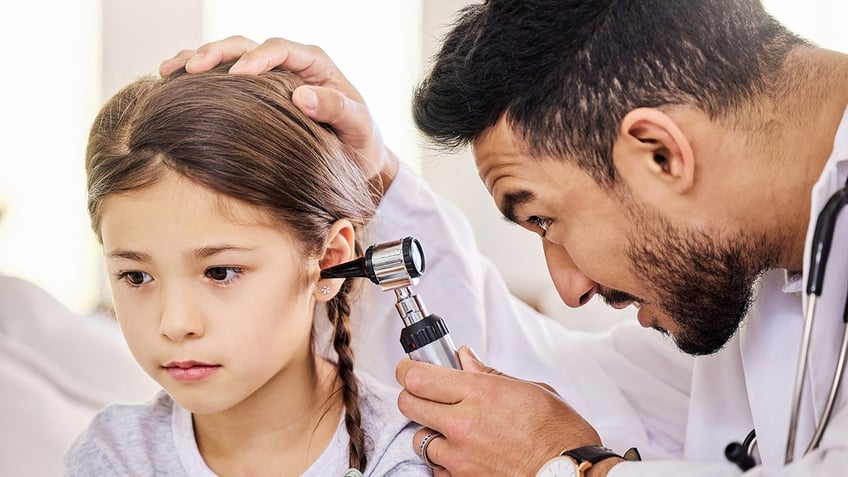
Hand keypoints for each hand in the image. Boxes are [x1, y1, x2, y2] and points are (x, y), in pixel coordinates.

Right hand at [159, 36, 397, 194]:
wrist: (356, 159)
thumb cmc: (361, 143)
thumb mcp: (359, 127)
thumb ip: (338, 109)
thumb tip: (302, 96)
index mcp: (314, 64)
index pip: (280, 49)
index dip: (257, 58)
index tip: (237, 75)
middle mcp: (288, 64)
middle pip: (246, 45)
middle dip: (217, 53)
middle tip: (191, 68)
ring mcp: (268, 77)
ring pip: (228, 56)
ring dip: (197, 59)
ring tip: (170, 71)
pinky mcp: (253, 94)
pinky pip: (221, 78)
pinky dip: (196, 78)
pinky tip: (172, 82)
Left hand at [397, 346, 608, 475]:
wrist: (570, 474)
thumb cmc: (559, 434)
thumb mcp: (530, 389)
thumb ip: (489, 374)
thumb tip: (465, 358)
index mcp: (480, 392)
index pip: (418, 376)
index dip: (408, 369)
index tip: (408, 368)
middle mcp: (463, 423)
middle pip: (408, 403)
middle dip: (413, 396)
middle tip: (427, 394)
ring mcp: (459, 456)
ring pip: (419, 438)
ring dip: (430, 431)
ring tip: (454, 430)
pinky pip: (436, 467)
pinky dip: (444, 460)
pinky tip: (464, 454)